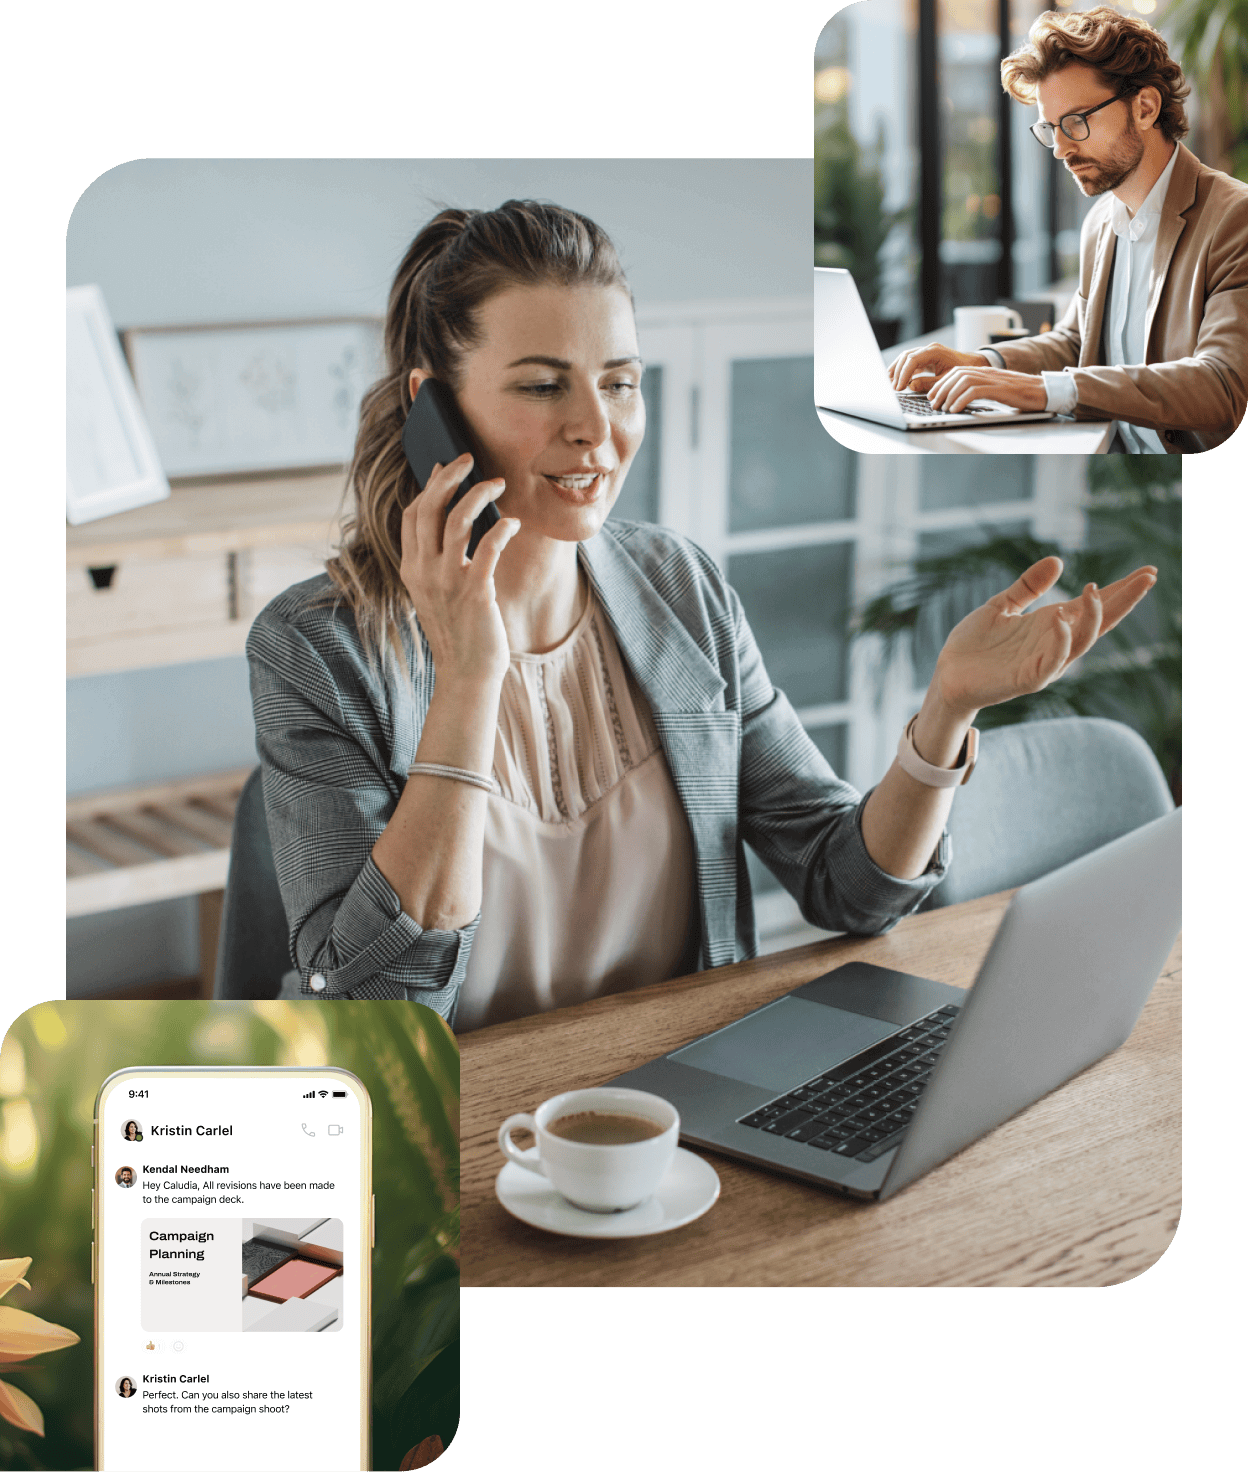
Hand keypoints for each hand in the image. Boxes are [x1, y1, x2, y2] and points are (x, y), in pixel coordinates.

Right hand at [399, 452, 521, 685]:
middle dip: (450, 477)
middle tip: (470, 458)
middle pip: (430, 507)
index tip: (444, 467)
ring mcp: (448, 581)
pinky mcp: (475, 592)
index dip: (428, 487)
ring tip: (498, 483)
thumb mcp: (437, 592)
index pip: (413, 515)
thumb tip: (453, 521)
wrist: (467, 673)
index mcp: (412, 569)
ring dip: (479, 494)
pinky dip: (503, 528)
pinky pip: (489, 547)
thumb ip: (437, 560)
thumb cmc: (459, 630)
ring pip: (457, 519)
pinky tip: (514, 523)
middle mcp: (425, 571)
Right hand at [888, 343, 989, 391]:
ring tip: (891, 383)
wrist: (972, 365)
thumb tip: (911, 385)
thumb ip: (928, 383)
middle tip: (894, 387)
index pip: (912, 360)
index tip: (899, 387)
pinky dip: (902, 370)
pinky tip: (897, 379)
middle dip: (898, 372)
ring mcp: (926, 352)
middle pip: (906, 356)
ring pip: (905, 357)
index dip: (903, 374)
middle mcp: (928, 349)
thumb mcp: (946, 380)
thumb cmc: (962, 372)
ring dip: (897, 369)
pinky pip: (910, 361)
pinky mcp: (925, 357)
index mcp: (934, 351)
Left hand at [925, 364, 1047, 413]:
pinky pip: (974, 391)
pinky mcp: (999, 388)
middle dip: (941, 389)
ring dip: (948, 396)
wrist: (1043, 391)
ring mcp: (993, 379)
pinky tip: (955, 409)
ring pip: (962, 382)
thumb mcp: (996, 391)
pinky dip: (961, 400)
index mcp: (985, 372)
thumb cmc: (1021, 394)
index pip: (957, 372)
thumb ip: (981, 391)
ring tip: (942, 408)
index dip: (941, 383)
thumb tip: (961, 401)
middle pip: (956, 375)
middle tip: (933, 404)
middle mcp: (987, 372)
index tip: (932, 395)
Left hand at [934, 557, 1158, 717]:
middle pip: (1100, 622)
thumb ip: (1028, 587)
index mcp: (1052, 624)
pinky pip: (1051, 662)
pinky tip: (1059, 618)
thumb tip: (1058, 561)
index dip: (1122, 590)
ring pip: (1082, 642)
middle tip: (1149, 577)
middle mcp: (1055, 643)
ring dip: (1093, 617)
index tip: (1148, 571)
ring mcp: (1044, 662)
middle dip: (1125, 601)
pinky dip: (1059, 641)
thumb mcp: (1002, 606)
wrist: (948, 675)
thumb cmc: (975, 645)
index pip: (1095, 605)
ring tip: (1095, 590)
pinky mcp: (1027, 679)